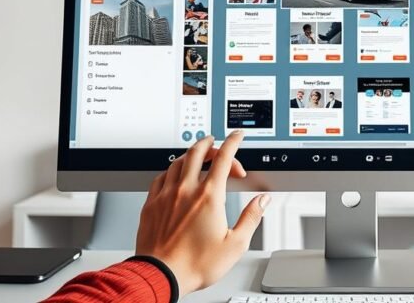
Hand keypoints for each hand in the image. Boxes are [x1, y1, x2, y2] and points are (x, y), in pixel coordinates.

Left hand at [135, 131, 268, 294]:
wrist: (161, 276)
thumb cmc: (195, 264)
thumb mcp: (235, 245)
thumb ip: (251, 218)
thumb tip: (261, 202)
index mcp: (209, 197)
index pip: (223, 158)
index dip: (233, 143)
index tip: (237, 137)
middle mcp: (186, 191)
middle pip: (197, 153)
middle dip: (210, 143)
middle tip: (216, 142)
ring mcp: (166, 196)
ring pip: (177, 161)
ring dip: (190, 153)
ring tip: (196, 154)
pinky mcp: (151, 204)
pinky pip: (160, 177)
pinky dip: (170, 170)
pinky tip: (173, 175)